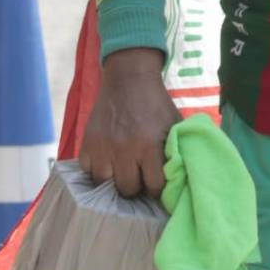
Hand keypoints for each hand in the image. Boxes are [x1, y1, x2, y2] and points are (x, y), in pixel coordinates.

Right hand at [78, 47, 178, 197]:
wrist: (129, 79)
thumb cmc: (156, 104)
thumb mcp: (174, 124)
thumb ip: (178, 151)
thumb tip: (182, 178)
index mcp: (149, 145)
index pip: (153, 186)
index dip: (157, 189)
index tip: (157, 185)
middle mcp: (124, 149)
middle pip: (128, 189)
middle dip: (136, 187)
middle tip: (138, 179)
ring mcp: (102, 146)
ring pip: (104, 183)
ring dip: (114, 180)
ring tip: (121, 172)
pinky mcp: (87, 142)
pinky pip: (87, 170)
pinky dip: (96, 170)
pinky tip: (107, 163)